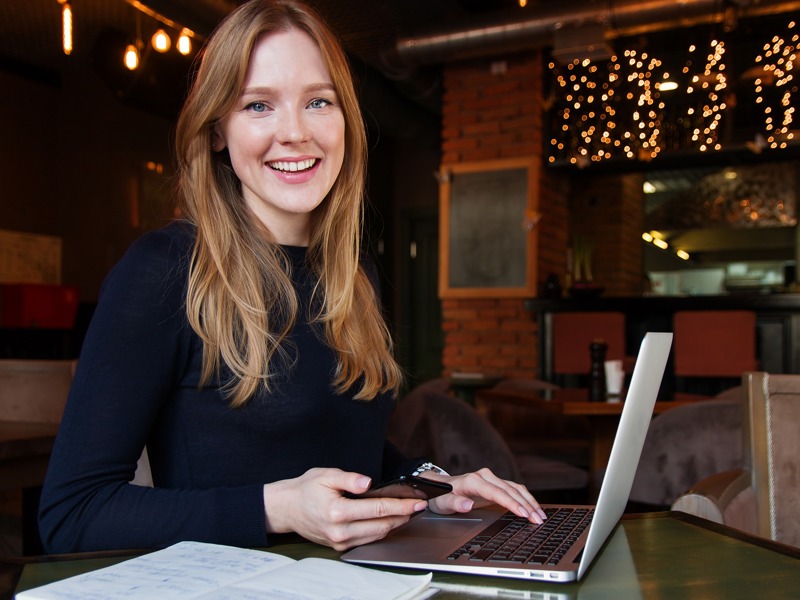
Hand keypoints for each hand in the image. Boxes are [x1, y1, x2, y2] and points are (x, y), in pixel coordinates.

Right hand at [262, 467, 427, 550]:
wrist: (287, 508)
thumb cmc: (306, 489)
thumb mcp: (326, 475)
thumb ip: (348, 478)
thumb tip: (367, 482)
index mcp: (337, 511)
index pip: (378, 509)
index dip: (401, 505)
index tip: (417, 501)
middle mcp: (340, 531)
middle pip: (382, 526)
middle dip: (404, 515)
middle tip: (418, 505)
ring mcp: (340, 541)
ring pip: (378, 536)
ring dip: (396, 524)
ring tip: (408, 511)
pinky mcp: (340, 546)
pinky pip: (368, 540)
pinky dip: (382, 530)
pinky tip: (390, 520)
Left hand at [424, 468, 546, 523]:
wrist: (440, 487)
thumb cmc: (441, 496)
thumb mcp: (442, 502)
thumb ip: (455, 503)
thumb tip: (468, 504)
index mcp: (473, 481)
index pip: (497, 492)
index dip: (512, 503)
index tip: (524, 513)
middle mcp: (484, 476)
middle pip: (510, 490)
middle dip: (526, 505)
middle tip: (538, 520)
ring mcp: (491, 478)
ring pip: (515, 488)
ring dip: (529, 501)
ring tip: (541, 515)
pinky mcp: (496, 483)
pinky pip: (514, 489)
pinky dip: (526, 498)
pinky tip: (533, 507)